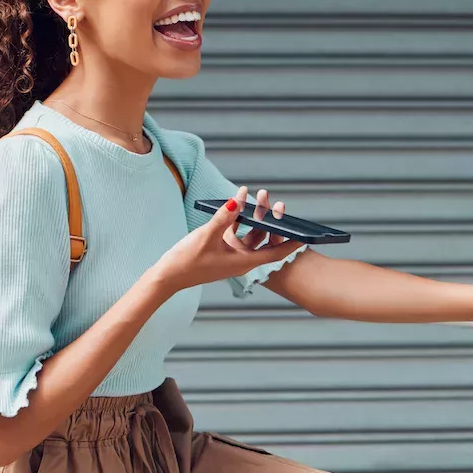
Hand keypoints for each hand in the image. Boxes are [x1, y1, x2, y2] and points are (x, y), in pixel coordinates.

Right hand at [153, 185, 302, 292]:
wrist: (167, 276)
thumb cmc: (187, 261)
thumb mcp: (206, 236)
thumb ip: (224, 217)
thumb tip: (238, 200)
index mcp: (243, 262)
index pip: (275, 253)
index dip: (291, 243)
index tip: (305, 233)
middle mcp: (241, 260)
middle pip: (264, 239)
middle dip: (270, 220)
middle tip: (275, 202)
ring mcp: (231, 255)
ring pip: (250, 234)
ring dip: (253, 217)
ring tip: (254, 196)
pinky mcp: (220, 250)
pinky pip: (236, 233)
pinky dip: (238, 220)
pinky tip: (235, 205)